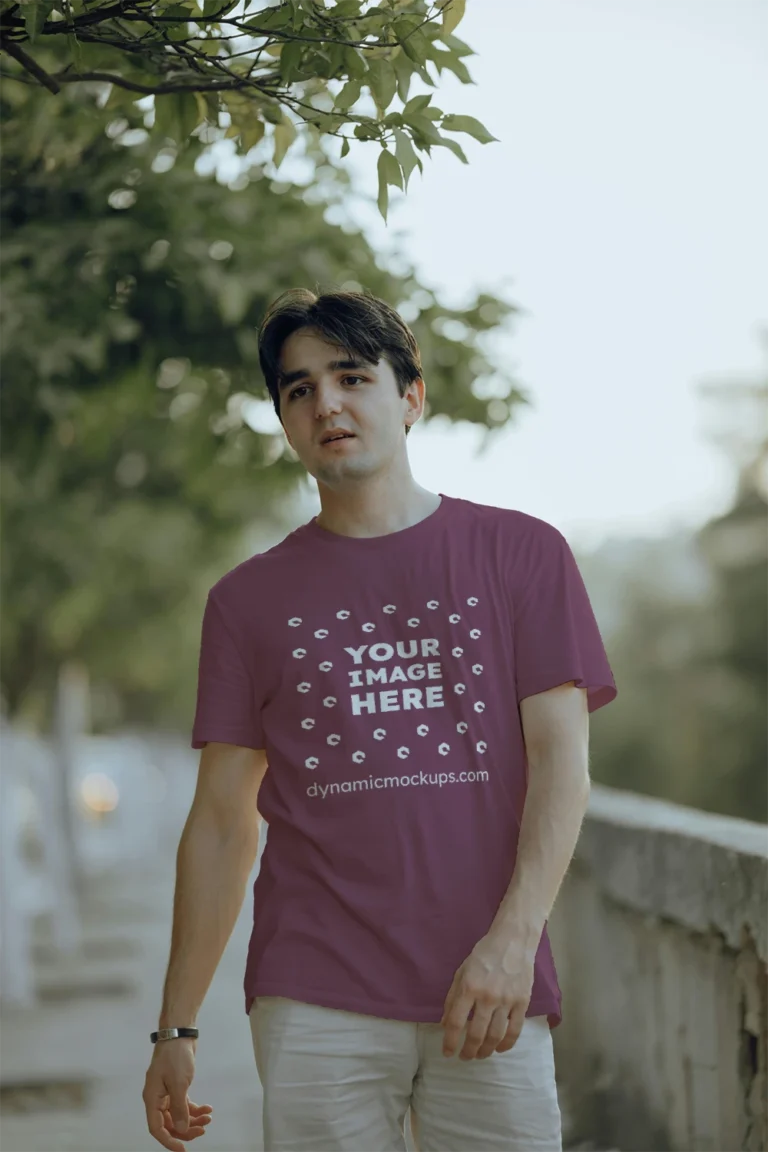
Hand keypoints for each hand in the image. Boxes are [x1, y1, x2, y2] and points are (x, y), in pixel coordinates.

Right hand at [143, 1038, 212, 1149]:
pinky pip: (184, 1103)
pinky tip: (208, 1107)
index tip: (183, 1149)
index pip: (156, 1128)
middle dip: (186, 1129)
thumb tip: (181, 1129)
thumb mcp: (178, 1084)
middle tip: (203, 1129)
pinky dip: (195, 1107)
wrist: (180, 1033)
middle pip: (169, 1123)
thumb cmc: (175, 1057)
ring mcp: (166, 1092)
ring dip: (193, 1118)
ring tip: (209, 1116)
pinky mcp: (176, 1086)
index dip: (168, 1141)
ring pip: (178, 1114)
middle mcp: (157, 1098)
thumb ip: (179, 1108)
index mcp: (152, 1099)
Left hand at [440, 932, 534, 1059]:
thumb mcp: (462, 971)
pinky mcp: (522, 1002)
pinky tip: (499, 1049)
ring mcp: (507, 1000)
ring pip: (495, 1036)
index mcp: (469, 987)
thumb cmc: (484, 954)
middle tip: (465, 1057)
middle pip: (476, 1033)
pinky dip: (506, 1044)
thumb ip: (452, 997)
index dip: (450, 1041)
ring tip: (480, 1055)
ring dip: (486, 1051)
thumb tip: (445, 1023)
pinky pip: (515, 1030)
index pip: (456, 1022)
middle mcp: (487, 996)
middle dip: (468, 1051)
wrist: (513, 941)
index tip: (447, 1052)